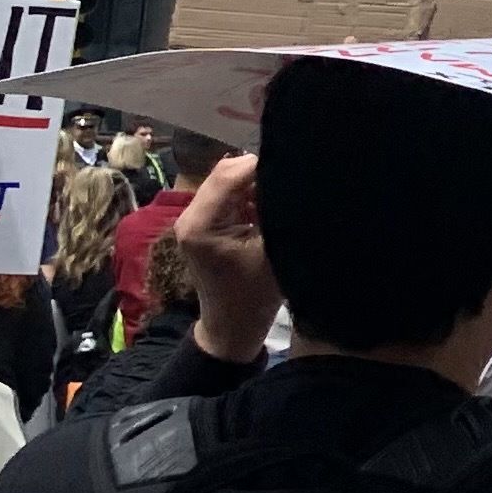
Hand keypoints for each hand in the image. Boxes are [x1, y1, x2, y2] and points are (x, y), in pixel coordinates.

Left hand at [175, 153, 279, 363]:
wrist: (232, 328)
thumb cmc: (253, 297)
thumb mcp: (274, 252)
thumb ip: (279, 211)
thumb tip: (297, 178)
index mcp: (201, 223)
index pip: (231, 173)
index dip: (265, 163)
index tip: (300, 164)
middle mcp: (191, 215)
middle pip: (228, 172)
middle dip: (262, 169)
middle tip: (297, 175)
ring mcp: (197, 218)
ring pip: (231, 179)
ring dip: (258, 181)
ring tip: (288, 189)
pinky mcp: (208, 222)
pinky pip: (232, 193)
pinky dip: (254, 193)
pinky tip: (274, 203)